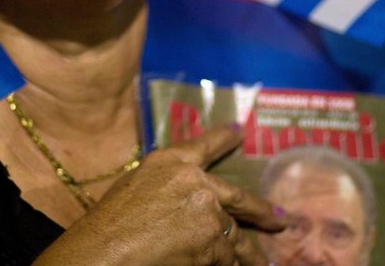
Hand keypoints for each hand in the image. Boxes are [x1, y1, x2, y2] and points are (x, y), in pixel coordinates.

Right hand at [35, 124, 286, 264]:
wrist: (105, 253)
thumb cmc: (107, 225)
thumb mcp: (134, 189)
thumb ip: (166, 187)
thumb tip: (187, 201)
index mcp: (171, 162)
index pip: (205, 145)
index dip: (224, 138)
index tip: (240, 132)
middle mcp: (196, 184)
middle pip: (239, 197)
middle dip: (262, 211)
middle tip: (279, 219)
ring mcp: (208, 216)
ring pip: (235, 236)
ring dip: (246, 252)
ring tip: (259, 261)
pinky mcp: (213, 246)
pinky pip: (226, 258)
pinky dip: (227, 264)